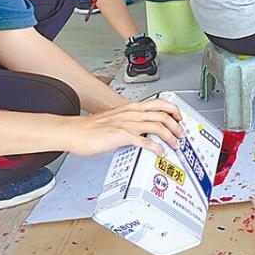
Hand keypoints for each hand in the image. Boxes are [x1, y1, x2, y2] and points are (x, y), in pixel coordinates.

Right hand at [63, 98, 184, 155]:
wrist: (73, 131)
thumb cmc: (90, 127)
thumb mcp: (116, 118)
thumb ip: (130, 120)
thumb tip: (142, 129)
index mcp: (131, 108)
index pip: (159, 103)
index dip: (173, 110)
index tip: (179, 118)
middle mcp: (131, 113)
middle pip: (162, 114)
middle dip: (176, 125)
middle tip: (181, 134)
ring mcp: (127, 124)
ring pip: (157, 126)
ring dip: (170, 136)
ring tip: (174, 144)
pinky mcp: (121, 136)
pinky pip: (144, 140)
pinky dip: (156, 146)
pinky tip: (160, 151)